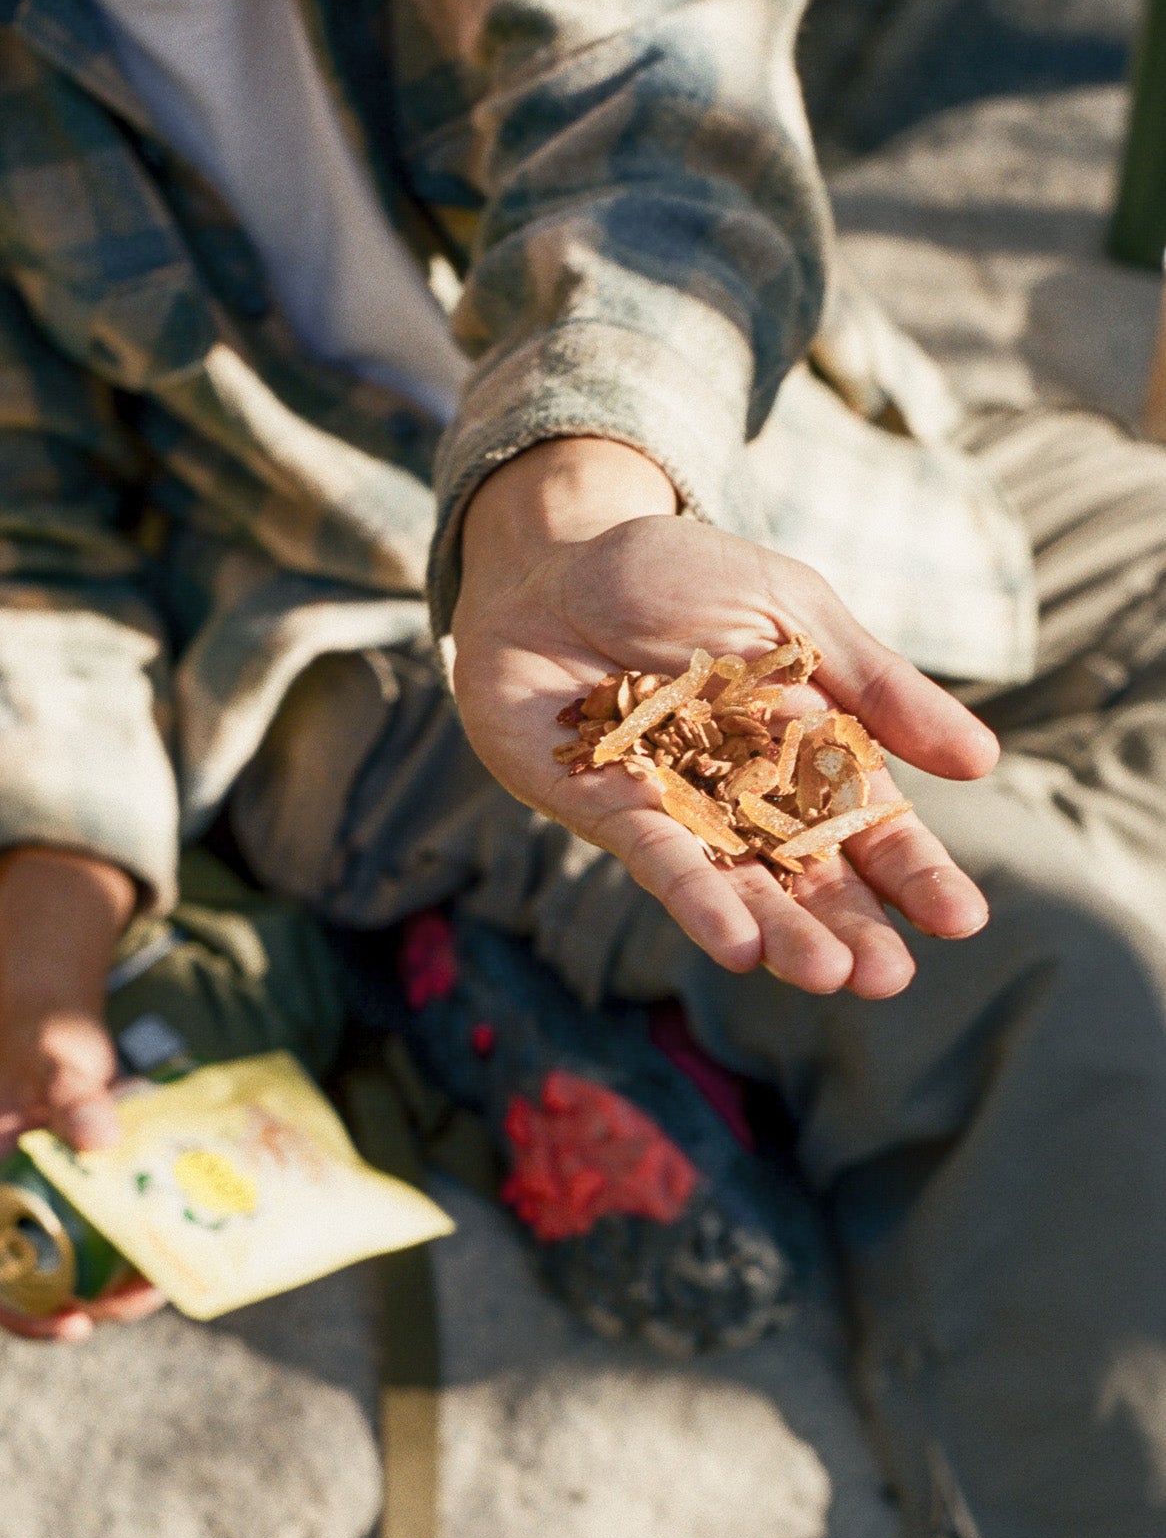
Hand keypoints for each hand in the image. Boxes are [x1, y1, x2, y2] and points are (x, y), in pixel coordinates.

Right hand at [0, 847, 165, 1340]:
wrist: (60, 1031)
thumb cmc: (46, 1048)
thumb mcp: (57, 1066)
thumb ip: (75, 1094)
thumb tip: (98, 1139)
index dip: (19, 1317)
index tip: (72, 1323)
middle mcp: (12, 1213)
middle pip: (42, 1290)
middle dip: (95, 1306)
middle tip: (147, 1295)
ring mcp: (50, 1210)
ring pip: (79, 1272)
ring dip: (121, 1287)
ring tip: (170, 1276)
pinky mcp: (85, 1200)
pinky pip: (104, 1241)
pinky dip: (134, 1249)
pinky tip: (177, 1241)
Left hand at [452, 440, 999, 999]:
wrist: (553, 557)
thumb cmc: (679, 577)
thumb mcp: (797, 615)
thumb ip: (879, 689)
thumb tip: (984, 760)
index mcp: (808, 753)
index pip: (872, 827)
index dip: (915, 874)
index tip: (961, 920)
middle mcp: (747, 798)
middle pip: (809, 876)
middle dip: (850, 928)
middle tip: (888, 980)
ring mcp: (678, 811)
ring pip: (737, 884)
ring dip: (779, 932)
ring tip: (824, 975)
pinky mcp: (605, 809)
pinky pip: (656, 859)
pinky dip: (695, 898)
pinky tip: (734, 943)